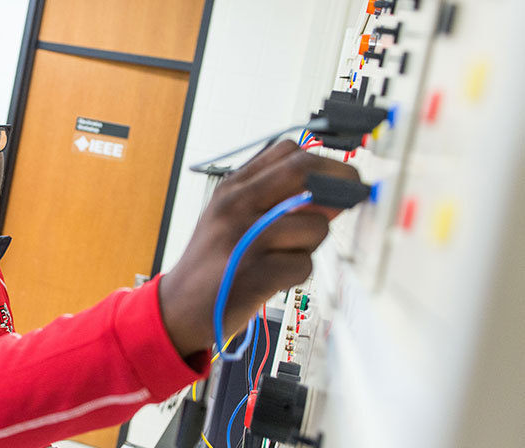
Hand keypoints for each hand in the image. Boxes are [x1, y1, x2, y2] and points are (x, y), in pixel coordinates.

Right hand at [159, 139, 359, 356]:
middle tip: (353, 197)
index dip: (324, 161)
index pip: (287, 152)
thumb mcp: (233, 219)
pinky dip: (296, 274)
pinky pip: (304, 265)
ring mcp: (245, 238)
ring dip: (311, 245)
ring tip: (283, 256)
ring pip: (314, 225)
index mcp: (232, 188)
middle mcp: (236, 205)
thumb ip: (276, 201)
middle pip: (304, 171)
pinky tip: (274, 279)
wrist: (178, 306)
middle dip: (340, 184)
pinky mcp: (255, 273)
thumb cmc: (213, 262)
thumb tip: (333, 192)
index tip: (340, 177)